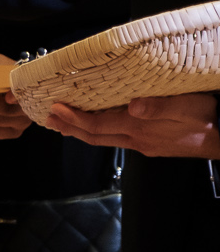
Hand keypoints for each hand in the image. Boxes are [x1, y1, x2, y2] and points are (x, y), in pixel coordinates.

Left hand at [46, 92, 219, 157]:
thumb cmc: (208, 118)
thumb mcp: (187, 106)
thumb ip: (159, 107)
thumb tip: (133, 106)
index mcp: (141, 128)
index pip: (98, 126)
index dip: (74, 118)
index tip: (56, 108)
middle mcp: (137, 140)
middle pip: (94, 136)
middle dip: (69, 127)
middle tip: (48, 118)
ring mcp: (143, 144)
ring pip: (104, 139)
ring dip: (80, 131)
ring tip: (62, 123)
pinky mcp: (151, 145)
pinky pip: (116, 139)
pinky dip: (99, 132)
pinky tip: (95, 127)